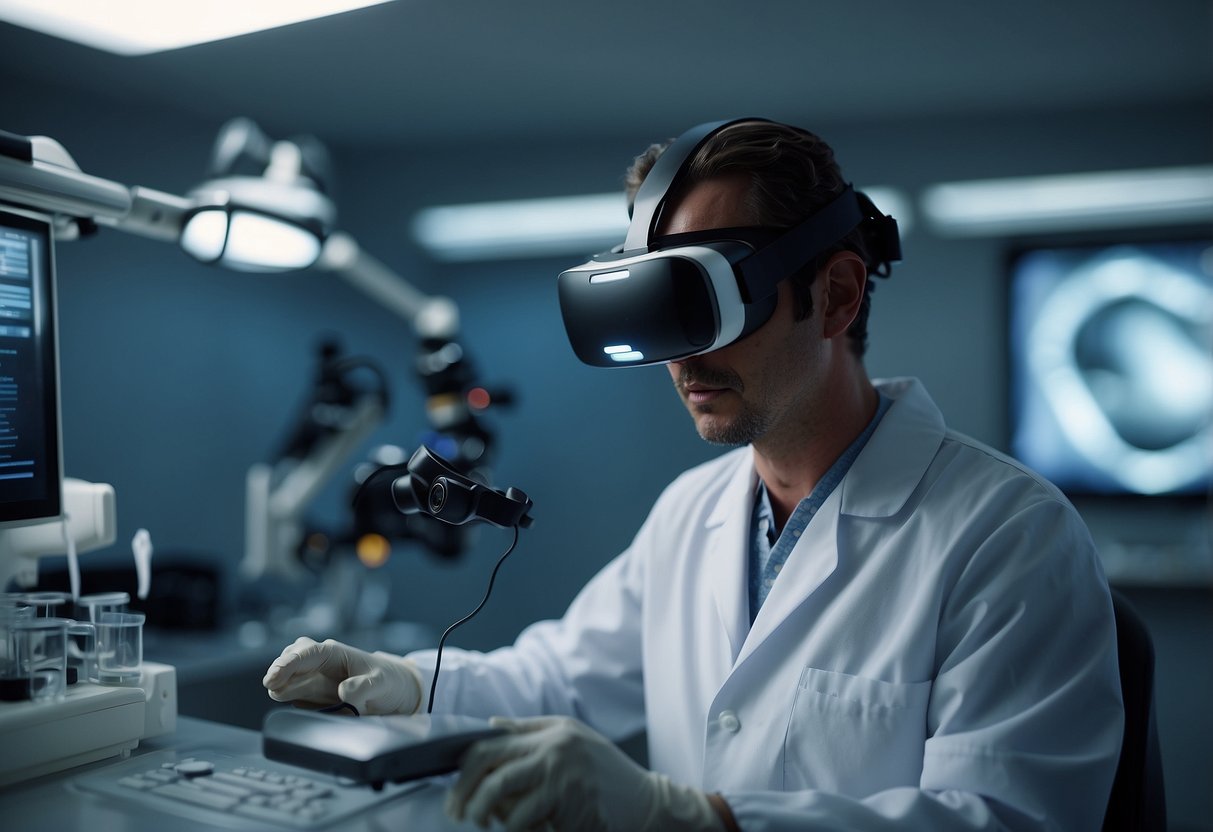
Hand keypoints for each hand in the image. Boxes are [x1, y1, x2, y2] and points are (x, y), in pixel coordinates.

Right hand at [262, 637, 421, 714]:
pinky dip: (289, 696)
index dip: (287, 664)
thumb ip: (364, 687)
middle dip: (279, 670)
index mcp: (334, 653)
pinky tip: (291, 700)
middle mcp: (320, 662)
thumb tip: (343, 692)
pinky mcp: (313, 694)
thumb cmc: (388, 680)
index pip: (306, 653)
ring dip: (281, 683)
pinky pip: (295, 693)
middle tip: (272, 686)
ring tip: (279, 692)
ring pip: (289, 674)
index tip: (273, 678)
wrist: (395, 690)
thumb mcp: (382, 683)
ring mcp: (315, 678)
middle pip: (292, 658)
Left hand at [445, 716, 723, 831]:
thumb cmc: (606, 771)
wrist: (647, 802)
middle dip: (467, 798)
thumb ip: (530, 731)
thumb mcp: (572, 737)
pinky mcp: (571, 807)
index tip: (456, 793)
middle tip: (460, 815)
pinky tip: (522, 829)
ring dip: (490, 818)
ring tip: (488, 824)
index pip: (489, 746)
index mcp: (551, 733)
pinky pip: (528, 824)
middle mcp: (555, 751)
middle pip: (491, 773)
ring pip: (505, 801)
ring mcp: (563, 779)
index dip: (464, 772)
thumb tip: (489, 727)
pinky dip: (518, 830)